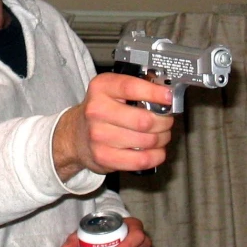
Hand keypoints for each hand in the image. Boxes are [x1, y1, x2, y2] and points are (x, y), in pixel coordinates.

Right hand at [54, 72, 174, 177]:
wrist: (76, 135)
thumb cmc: (102, 111)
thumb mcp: (112, 90)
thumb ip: (137, 87)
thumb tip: (167, 93)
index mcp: (100, 88)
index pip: (131, 88)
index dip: (155, 93)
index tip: (170, 97)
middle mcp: (96, 110)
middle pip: (145, 120)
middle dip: (164, 121)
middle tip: (166, 120)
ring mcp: (98, 136)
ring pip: (148, 140)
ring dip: (162, 138)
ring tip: (159, 135)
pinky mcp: (104, 157)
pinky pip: (143, 160)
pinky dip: (156, 156)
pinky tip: (154, 150)